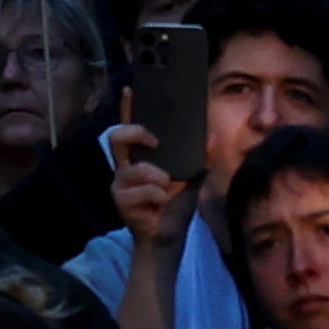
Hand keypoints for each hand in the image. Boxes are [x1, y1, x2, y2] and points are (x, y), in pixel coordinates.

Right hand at [106, 96, 193, 253]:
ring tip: (166, 188)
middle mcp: (125, 167)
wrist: (168, 238)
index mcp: (140, 157)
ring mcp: (120, 184)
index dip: (127, 108)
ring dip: (156, 178)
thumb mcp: (192, 179)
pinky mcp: (120, 201)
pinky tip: (160, 204)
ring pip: (135, 169)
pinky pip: (141, 191)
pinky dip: (156, 196)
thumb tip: (212, 137)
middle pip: (116, 136)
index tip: (131, 90)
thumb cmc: (175, 206)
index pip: (130, 127)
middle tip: (155, 141)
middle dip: (136, 133)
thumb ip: (200, 158)